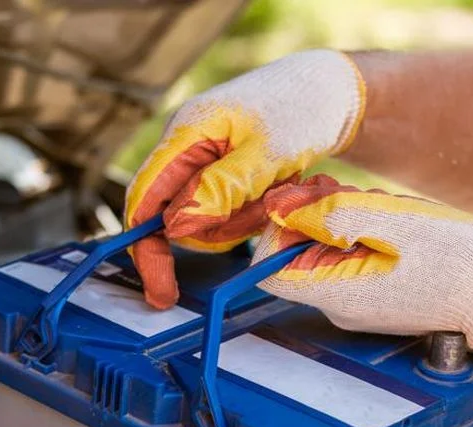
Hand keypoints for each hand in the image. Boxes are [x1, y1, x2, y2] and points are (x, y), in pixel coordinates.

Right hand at [124, 49, 365, 308]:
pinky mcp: (220, 179)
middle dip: (219, 228)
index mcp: (184, 132)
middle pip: (173, 218)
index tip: (161, 289)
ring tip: (275, 188)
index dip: (145, 247)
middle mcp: (184, 150)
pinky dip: (250, 214)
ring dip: (241, 220)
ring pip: (203, 223)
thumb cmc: (300, 109)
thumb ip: (221, 188)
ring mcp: (200, 166)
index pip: (143, 197)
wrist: (328, 92)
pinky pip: (223, 216)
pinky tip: (273, 189)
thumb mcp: (268, 152)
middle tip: (263, 209)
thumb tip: (175, 227)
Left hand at [253, 175, 472, 369]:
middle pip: (295, 251)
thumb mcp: (396, 224)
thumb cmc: (460, 261)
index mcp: (336, 292)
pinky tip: (397, 224)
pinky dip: (366, 230)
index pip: (267, 266)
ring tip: (388, 211)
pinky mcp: (375, 293)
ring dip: (347, 218)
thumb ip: (335, 215)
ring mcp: (356, 301)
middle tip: (358, 197)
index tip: (307, 200)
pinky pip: (352, 256)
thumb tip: (283, 207)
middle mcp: (337, 303)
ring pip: (325, 248)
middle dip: (318, 214)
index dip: (276, 227)